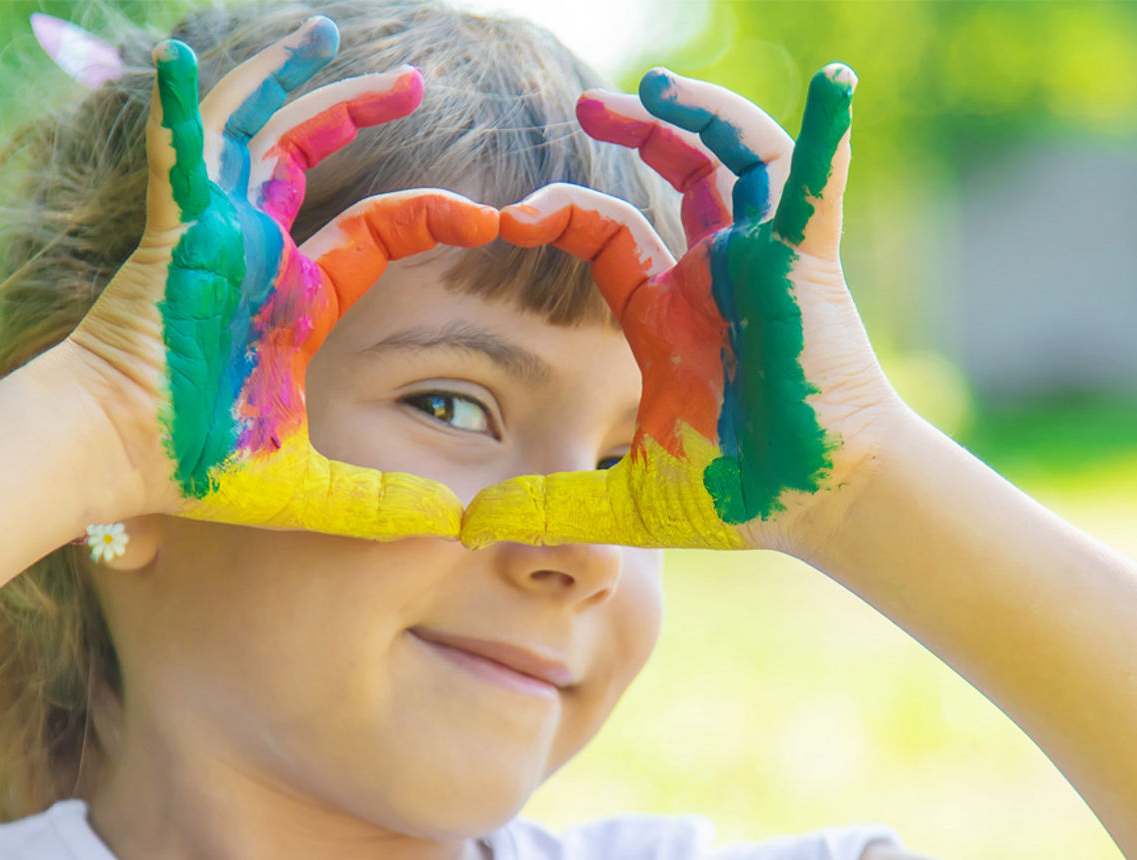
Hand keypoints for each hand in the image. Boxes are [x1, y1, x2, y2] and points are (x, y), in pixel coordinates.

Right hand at [65, 18, 497, 539]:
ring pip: (254, 129)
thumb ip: (382, 502)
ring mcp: (214, 231)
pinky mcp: (172, 230)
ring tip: (330, 28)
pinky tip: (181, 53)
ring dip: (289, 78)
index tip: (489, 211)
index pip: (376, 229)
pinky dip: (175, 104)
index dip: (430, 213)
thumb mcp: (312, 486)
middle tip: (417, 77)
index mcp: (296, 297)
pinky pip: (174, 152)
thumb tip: (459, 525)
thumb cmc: (200, 465)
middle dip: (360, 108)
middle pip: (313, 154)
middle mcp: (258, 250)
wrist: (119, 459)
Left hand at [461, 64, 902, 551]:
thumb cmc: (740, 493)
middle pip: (681, 171)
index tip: (506, 218)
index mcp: (669, 311)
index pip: (610, 232)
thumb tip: (470, 528)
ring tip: (651, 83)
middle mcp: (716, 274)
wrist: (818, 507)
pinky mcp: (804, 266)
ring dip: (702, 113)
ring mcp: (762, 263)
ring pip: (737, 157)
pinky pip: (815, 183)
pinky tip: (835, 81)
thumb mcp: (623, 494)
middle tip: (586, 103)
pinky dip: (827, 129)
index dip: (561, 213)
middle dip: (640, 128)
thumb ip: (549, 503)